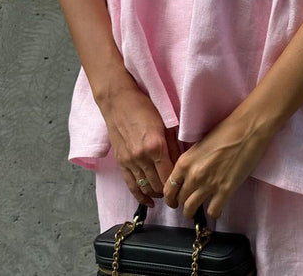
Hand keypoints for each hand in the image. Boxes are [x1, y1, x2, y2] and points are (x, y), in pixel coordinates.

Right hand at [96, 86, 181, 207]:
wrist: (118, 101)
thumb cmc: (144, 108)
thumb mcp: (166, 124)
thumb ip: (175, 146)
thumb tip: (182, 165)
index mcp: (156, 146)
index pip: (169, 177)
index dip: (178, 187)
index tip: (184, 190)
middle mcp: (142, 157)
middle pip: (158, 186)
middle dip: (168, 193)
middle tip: (177, 194)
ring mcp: (129, 161)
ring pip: (145, 188)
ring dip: (156, 194)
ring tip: (166, 195)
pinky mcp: (121, 162)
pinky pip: (130, 185)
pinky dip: (140, 195)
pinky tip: (148, 201)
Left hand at [162, 111, 271, 219]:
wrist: (246, 131)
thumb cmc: (225, 132)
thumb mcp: (200, 145)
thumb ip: (191, 162)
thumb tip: (188, 174)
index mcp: (185, 162)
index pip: (169, 187)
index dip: (170, 197)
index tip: (174, 200)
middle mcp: (193, 175)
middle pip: (179, 199)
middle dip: (182, 204)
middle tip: (187, 204)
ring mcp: (209, 184)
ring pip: (191, 209)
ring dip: (192, 212)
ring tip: (196, 211)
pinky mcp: (225, 191)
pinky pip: (213, 211)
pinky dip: (214, 212)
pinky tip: (217, 207)